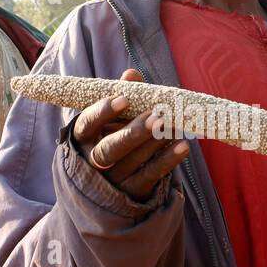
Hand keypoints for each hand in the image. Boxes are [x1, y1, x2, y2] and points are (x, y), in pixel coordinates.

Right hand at [72, 68, 188, 202]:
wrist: (114, 182)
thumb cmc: (113, 135)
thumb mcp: (114, 117)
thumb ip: (124, 95)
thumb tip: (131, 74)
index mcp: (83, 137)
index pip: (88, 124)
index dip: (103, 112)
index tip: (123, 99)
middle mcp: (93, 160)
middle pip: (110, 149)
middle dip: (133, 132)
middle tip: (156, 116)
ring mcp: (112, 179)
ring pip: (133, 160)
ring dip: (156, 142)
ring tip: (176, 125)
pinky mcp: (132, 191)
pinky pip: (151, 175)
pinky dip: (168, 161)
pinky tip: (183, 146)